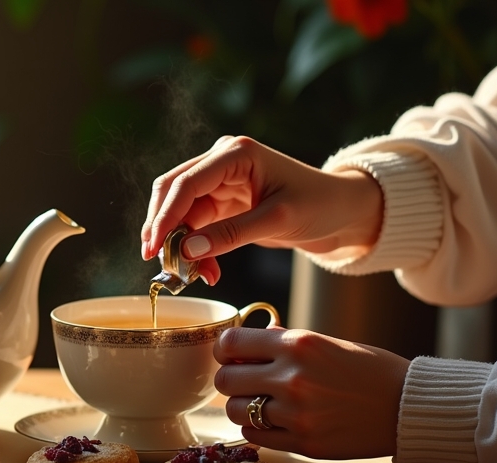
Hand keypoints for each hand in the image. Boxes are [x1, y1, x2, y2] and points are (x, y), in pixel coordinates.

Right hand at [140, 136, 383, 284]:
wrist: (343, 211)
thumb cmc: (320, 205)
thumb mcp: (278, 221)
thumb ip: (231, 234)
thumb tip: (187, 250)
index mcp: (236, 153)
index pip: (186, 183)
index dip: (165, 216)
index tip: (153, 247)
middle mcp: (221, 161)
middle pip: (172, 192)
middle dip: (163, 228)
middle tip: (159, 262)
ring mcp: (219, 181)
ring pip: (180, 212)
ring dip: (180, 243)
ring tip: (192, 275)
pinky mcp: (221, 201)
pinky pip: (194, 225)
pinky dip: (195, 248)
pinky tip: (205, 270)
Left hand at [213, 326, 408, 459]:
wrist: (409, 407)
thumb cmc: (371, 370)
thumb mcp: (328, 343)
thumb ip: (285, 341)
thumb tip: (252, 338)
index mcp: (298, 344)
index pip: (230, 342)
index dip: (225, 350)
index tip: (233, 355)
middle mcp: (293, 377)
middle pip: (225, 380)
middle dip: (232, 380)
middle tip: (246, 382)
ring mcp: (297, 413)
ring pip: (234, 411)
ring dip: (242, 407)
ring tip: (262, 404)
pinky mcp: (304, 443)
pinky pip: (255, 436)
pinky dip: (257, 429)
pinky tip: (274, 422)